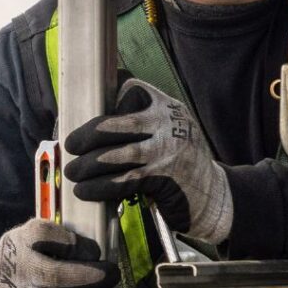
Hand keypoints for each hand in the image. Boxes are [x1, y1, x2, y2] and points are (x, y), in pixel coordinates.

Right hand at [0, 219, 118, 287]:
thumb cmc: (25, 269)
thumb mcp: (28, 245)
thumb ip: (56, 241)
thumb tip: (100, 253)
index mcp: (18, 241)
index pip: (44, 234)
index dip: (76, 244)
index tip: (95, 251)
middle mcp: (15, 269)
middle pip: (56, 273)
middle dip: (93, 276)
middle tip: (113, 276)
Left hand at [64, 78, 232, 244]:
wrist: (217, 197)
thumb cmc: (178, 163)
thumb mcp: (165, 132)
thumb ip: (137, 123)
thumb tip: (85, 126)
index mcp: (165, 106)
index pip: (129, 90)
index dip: (101, 101)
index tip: (78, 112)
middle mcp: (169, 124)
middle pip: (118, 123)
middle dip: (88, 135)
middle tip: (70, 145)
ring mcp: (169, 151)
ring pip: (118, 154)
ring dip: (89, 165)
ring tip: (73, 172)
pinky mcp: (166, 180)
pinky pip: (125, 181)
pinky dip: (101, 186)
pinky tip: (86, 190)